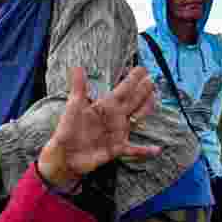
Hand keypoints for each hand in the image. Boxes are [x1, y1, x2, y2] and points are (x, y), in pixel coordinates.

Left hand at [38, 66, 160, 189]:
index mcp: (105, 106)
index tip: (142, 69)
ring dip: (146, 111)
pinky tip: (157, 150)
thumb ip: (78, 87)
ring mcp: (117, 132)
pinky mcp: (117, 148)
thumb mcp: (74, 106)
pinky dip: (145, 151)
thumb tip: (77, 67)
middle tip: (152, 80)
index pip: (123, 90)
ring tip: (154, 101)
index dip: (132, 79)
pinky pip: (134, 150)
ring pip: (137, 119)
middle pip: (133, 101)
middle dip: (143, 90)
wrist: (65, 154)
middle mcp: (115, 117)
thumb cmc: (68, 129)